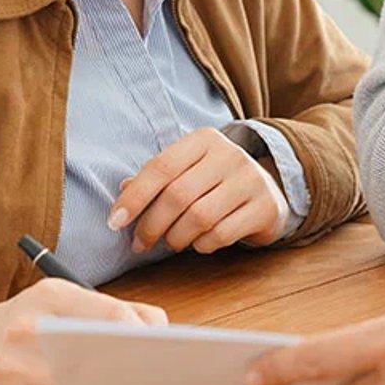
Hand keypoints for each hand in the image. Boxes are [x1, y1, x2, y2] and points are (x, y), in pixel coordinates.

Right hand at [0, 279, 168, 384]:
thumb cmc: (21, 325)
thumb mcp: (58, 301)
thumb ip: (110, 309)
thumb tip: (163, 329)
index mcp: (52, 297)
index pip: (115, 313)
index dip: (148, 336)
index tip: (168, 349)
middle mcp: (33, 330)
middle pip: (104, 353)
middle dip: (137, 368)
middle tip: (162, 378)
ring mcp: (20, 372)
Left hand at [109, 128, 289, 254]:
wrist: (269, 193)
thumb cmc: (215, 184)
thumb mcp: (187, 172)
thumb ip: (156, 180)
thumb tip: (124, 191)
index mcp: (205, 139)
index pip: (162, 166)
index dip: (135, 197)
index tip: (114, 222)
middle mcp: (230, 155)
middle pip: (178, 195)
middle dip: (151, 225)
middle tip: (140, 243)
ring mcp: (251, 180)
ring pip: (199, 217)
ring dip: (176, 238)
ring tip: (172, 242)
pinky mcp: (265, 207)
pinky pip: (221, 234)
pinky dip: (202, 245)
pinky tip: (200, 242)